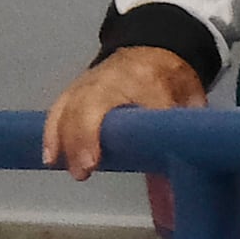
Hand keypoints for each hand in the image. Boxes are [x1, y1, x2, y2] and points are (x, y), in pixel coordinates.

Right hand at [43, 47, 205, 178]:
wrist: (152, 50)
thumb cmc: (172, 83)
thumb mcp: (189, 105)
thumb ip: (182, 139)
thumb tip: (177, 188)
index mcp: (147, 80)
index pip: (133, 104)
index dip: (127, 129)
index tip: (108, 156)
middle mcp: (111, 78)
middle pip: (90, 104)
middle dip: (83, 136)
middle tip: (83, 170)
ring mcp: (88, 80)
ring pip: (69, 104)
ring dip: (61, 135)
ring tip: (57, 163)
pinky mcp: (74, 87)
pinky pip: (59, 106)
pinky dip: (52, 131)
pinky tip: (50, 155)